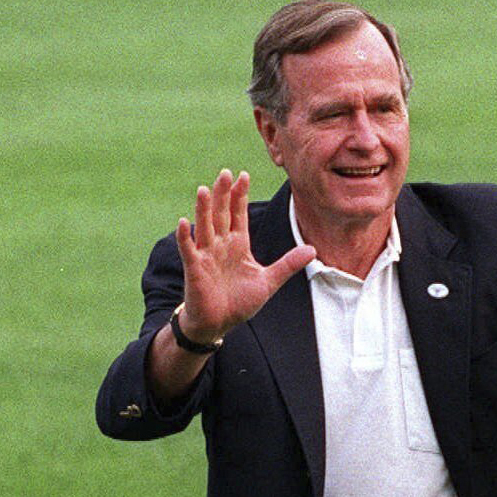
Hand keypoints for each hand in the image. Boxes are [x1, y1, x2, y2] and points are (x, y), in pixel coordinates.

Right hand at [173, 170, 314, 341]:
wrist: (219, 324)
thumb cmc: (239, 302)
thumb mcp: (269, 281)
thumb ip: (288, 264)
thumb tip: (313, 250)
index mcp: (238, 245)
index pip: (239, 215)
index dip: (240, 196)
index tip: (244, 175)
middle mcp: (221, 245)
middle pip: (221, 214)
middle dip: (223, 194)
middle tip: (225, 172)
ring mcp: (206, 255)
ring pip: (205, 226)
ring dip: (203, 209)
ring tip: (203, 189)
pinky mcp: (194, 268)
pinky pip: (188, 249)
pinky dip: (185, 237)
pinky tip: (183, 222)